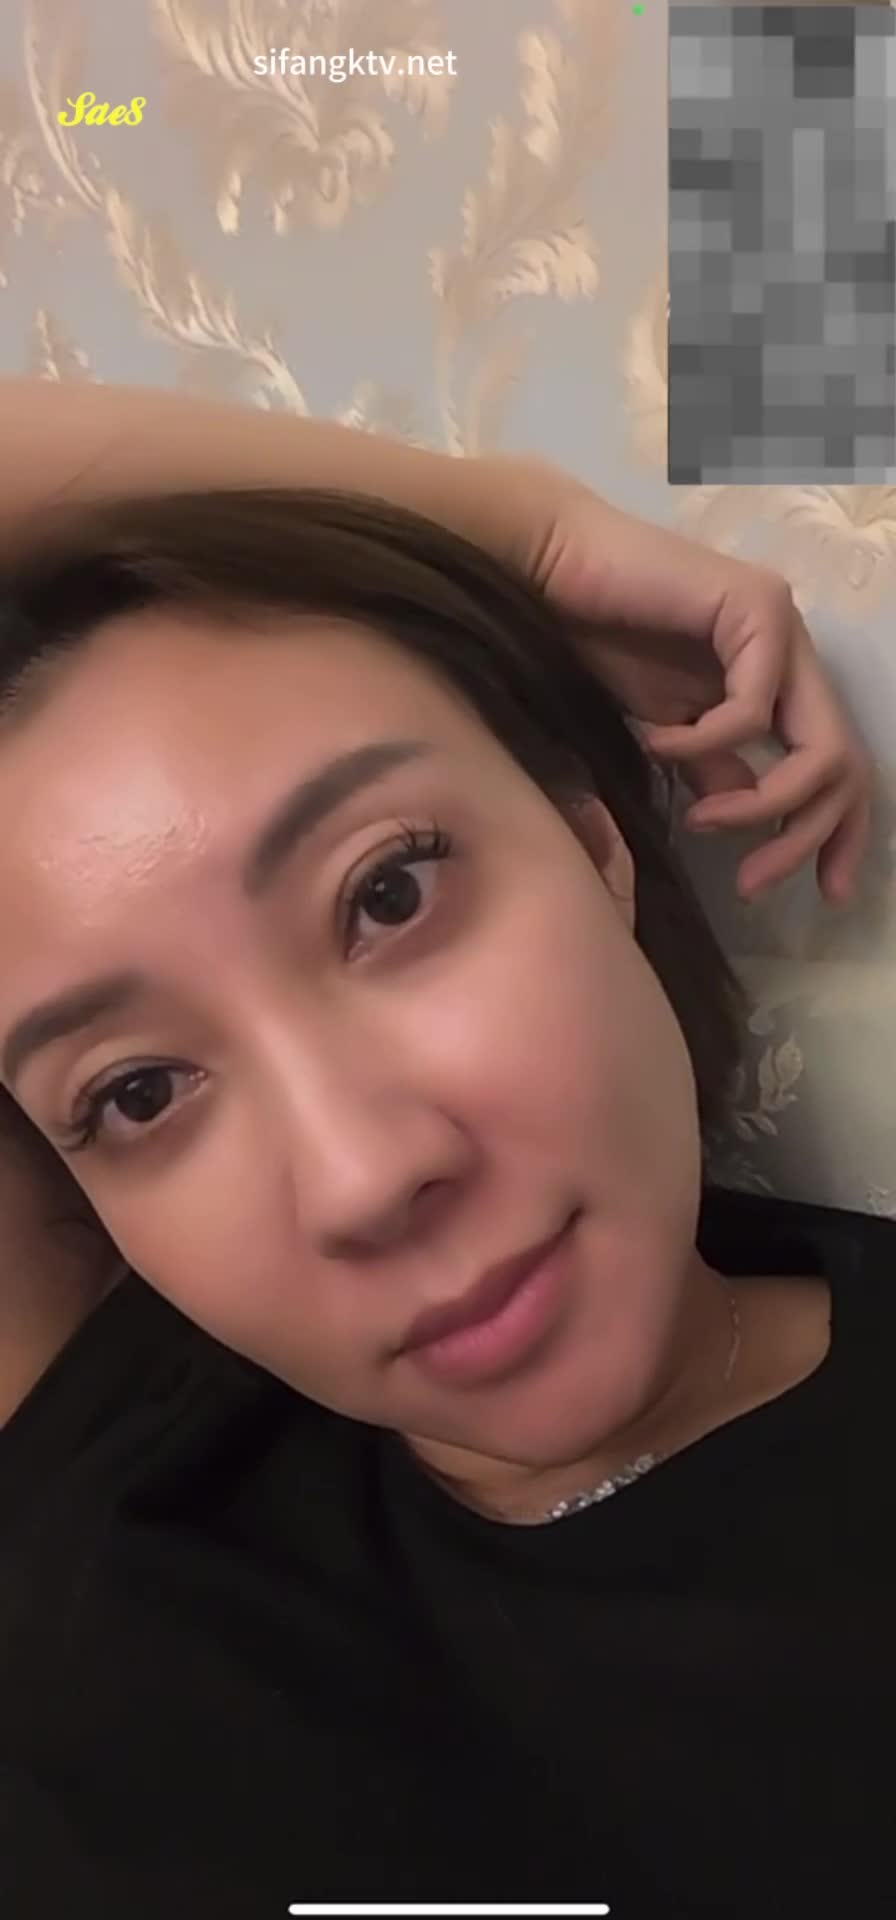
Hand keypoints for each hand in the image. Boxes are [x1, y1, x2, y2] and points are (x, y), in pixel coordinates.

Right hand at [521, 473, 871, 904]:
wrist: (551, 573)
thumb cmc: (597, 640)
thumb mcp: (669, 730)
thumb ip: (714, 769)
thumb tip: (748, 818)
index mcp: (779, 679)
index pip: (839, 764)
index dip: (841, 832)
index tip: (823, 892)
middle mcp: (795, 652)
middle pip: (846, 765)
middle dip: (806, 836)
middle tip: (752, 884)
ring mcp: (783, 626)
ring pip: (820, 747)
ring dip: (762, 804)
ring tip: (702, 820)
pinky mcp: (757, 607)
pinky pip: (753, 711)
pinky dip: (704, 744)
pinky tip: (658, 742)